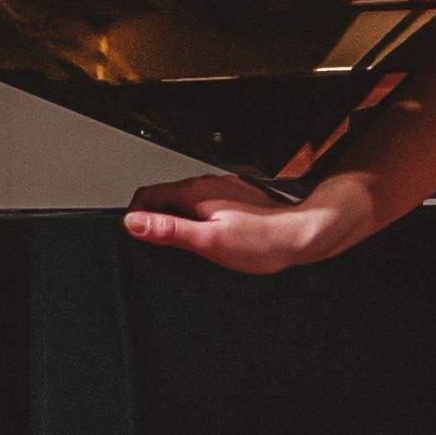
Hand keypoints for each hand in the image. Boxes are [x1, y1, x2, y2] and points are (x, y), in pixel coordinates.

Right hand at [120, 170, 379, 275]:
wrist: (301, 235)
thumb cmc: (262, 241)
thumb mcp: (208, 241)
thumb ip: (169, 231)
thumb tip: (134, 223)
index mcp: (194, 192)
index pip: (146, 195)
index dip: (135, 217)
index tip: (138, 238)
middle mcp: (206, 185)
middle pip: (164, 199)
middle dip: (156, 222)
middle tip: (162, 249)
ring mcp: (221, 191)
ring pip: (184, 204)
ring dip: (177, 223)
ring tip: (188, 248)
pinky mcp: (234, 200)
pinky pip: (204, 208)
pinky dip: (198, 223)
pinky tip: (211, 241)